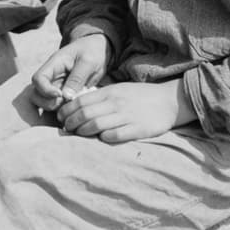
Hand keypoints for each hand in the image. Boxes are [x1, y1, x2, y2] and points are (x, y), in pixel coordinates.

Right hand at [29, 35, 111, 111]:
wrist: (99, 49)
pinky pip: (56, 106)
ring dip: (54, 108)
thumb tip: (66, 96)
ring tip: (71, 108)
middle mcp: (51, 76)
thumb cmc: (93, 51)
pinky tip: (73, 112)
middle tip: (65, 104)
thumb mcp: (88, 61)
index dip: (45, 90)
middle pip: (36, 93)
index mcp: (54, 64)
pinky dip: (61, 111)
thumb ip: (77, 77)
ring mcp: (56, 86)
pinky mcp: (63, 95)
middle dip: (48, 103)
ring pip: (43, 102)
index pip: (38, 79)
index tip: (60, 95)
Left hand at [55, 80, 196, 143]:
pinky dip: (105, 138)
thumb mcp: (120, 90)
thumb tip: (79, 107)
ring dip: (84, 132)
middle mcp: (116, 102)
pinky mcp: (138, 128)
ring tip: (78, 135)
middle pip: (86, 113)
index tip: (60, 117)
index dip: (67, 110)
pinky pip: (116, 135)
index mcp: (111, 92)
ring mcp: (127, 115)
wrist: (169, 100)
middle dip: (71, 122)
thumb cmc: (140, 96)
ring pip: (97, 125)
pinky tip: (101, 139)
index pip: (82, 100)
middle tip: (65, 129)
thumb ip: (102, 97)